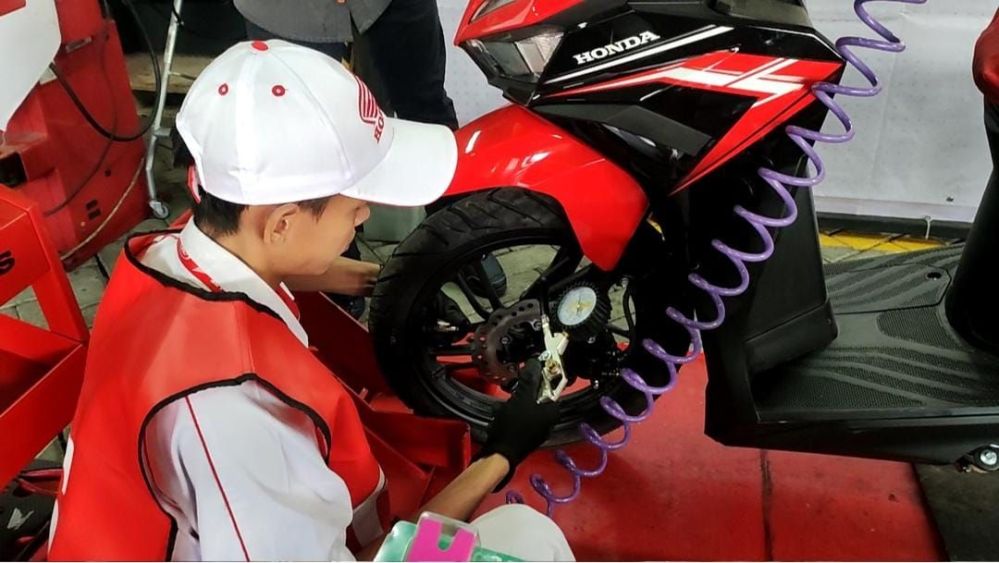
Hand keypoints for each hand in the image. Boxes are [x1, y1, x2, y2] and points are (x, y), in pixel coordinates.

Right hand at [475, 359, 559, 489]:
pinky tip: (502, 412)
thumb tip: (534, 362)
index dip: (538, 376)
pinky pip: (521, 416)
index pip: (550, 386)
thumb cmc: (513, 425)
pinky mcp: (525, 435)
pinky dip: (512, 411)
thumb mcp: (521, 397)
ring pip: (527, 405)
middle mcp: (549, 420)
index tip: (525, 371)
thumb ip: (529, 379)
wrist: (499, 454)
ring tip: (504, 400)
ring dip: (515, 400)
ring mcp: (537, 429)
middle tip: (512, 386)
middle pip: (537, 395)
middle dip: (523, 389)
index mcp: (553, 411)